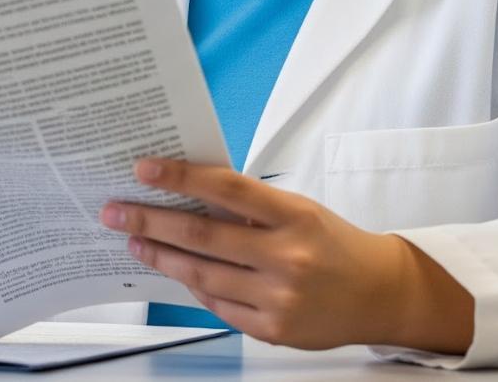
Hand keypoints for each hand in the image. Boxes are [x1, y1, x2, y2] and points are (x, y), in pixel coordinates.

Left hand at [102, 158, 473, 353]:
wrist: (382, 294)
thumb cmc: (333, 244)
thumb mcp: (299, 211)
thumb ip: (249, 205)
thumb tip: (187, 191)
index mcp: (294, 217)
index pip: (227, 189)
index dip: (181, 177)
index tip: (143, 169)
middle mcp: (287, 257)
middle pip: (202, 236)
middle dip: (150, 221)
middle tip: (115, 211)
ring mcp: (279, 297)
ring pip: (202, 275)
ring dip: (161, 256)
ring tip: (134, 241)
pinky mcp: (273, 329)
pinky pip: (218, 306)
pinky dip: (193, 287)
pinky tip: (174, 271)